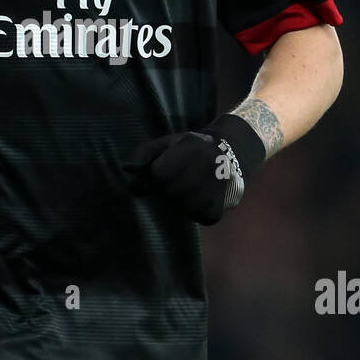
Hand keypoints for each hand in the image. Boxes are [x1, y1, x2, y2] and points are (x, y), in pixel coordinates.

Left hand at [122, 115, 265, 225]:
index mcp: (191, 150)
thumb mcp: (167, 144)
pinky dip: (195, 209)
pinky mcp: (216, 211)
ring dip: (180, 199)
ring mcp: (214, 190)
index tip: (168, 166)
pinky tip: (203, 195)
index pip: (157, 175)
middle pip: (168, 192)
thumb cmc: (191, 149)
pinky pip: (195, 216)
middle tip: (183, 177)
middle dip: (169, 187)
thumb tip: (126, 169)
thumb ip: (144, 154)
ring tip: (193, 186)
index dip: (158, 172)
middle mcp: (205, 169)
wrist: (233, 153)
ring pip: (180, 207)